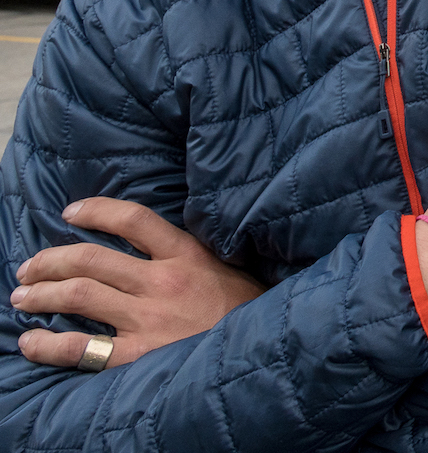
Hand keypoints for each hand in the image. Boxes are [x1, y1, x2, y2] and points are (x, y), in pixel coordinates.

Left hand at [12, 198, 266, 370]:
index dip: (96, 211)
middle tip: (29, 268)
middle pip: (91, 259)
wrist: (264, 351)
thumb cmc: (247, 311)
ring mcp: (149, 319)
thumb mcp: (228, 268)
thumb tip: (155, 244)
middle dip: (50, 260)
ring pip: (79, 295)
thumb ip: (192, 256)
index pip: (133, 219)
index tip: (70, 212)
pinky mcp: (140, 355)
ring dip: (41, 294)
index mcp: (188, 256)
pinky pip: (81, 348)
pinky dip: (48, 344)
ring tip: (21, 297)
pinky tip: (31, 342)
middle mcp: (163, 282)